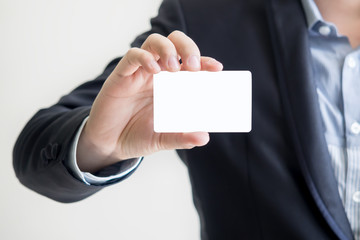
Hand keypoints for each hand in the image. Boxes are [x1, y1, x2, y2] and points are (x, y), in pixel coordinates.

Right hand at [76, 31, 222, 172]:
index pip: (191, 65)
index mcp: (172, 85)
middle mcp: (158, 74)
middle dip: (188, 48)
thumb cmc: (138, 136)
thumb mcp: (163, 139)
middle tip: (193, 66)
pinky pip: (133, 56)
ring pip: (155, 42)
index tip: (216, 69)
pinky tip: (153, 70)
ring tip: (173, 68)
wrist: (110, 144)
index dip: (205, 62)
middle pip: (175, 43)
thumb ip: (182, 137)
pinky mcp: (122, 75)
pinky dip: (144, 58)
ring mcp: (140, 72)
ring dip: (168, 49)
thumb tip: (204, 137)